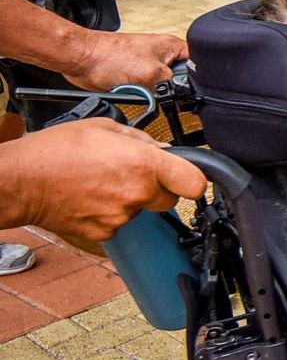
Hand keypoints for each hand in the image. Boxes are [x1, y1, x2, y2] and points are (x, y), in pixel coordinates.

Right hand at [4, 119, 204, 240]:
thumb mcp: (103, 127)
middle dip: (159, 187)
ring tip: (101, 182)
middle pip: (170, 199)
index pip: (194, 182)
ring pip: (142, 210)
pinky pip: (119, 222)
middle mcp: (136, 192)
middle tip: (132, 174)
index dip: (194, 178)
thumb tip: (160, 148)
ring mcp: (121, 216)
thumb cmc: (53, 151)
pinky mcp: (105, 233)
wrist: (19, 181)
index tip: (189, 176)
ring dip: (130, 198)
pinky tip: (90, 197)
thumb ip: (140, 139)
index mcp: (142, 163)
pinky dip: (110, 212)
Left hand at [66, 28, 186, 90]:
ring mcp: (148, 65)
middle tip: (158, 88)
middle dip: (171, 89)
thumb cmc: (108, 56)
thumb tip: (183, 94)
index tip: (189, 90)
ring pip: (163, 88)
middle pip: (181, 79)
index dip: (196, 79)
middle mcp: (162, 54)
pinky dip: (141, 95)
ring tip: (140, 87)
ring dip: (153, 93)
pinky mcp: (136, 76)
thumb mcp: (153, 73)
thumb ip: (175, 83)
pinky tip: (132, 91)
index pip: (198, 63)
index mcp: (172, 46)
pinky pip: (147, 91)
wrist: (82, 61)